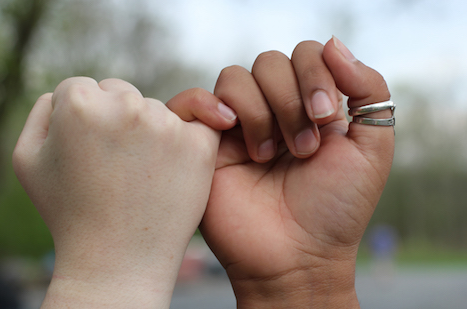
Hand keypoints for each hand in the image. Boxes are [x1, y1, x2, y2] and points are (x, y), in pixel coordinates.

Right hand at [12, 79, 235, 307]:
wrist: (118, 260)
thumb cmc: (69, 213)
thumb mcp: (27, 160)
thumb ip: (41, 112)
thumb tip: (63, 93)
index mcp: (79, 102)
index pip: (82, 88)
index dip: (81, 120)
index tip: (87, 150)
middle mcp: (126, 105)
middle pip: (121, 94)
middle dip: (116, 119)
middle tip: (114, 163)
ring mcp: (166, 124)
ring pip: (156, 109)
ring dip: (150, 130)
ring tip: (139, 176)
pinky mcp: (199, 145)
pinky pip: (196, 124)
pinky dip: (189, 136)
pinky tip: (177, 160)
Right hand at [199, 37, 393, 307]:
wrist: (296, 257)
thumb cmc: (335, 210)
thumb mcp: (371, 148)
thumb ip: (368, 90)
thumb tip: (332, 44)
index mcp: (309, 106)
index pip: (306, 54)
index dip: (315, 73)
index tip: (325, 116)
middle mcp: (272, 110)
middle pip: (269, 62)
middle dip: (290, 100)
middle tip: (302, 148)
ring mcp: (237, 126)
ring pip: (234, 77)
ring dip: (259, 112)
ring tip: (267, 156)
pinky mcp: (206, 144)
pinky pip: (191, 100)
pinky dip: (207, 103)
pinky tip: (229, 129)